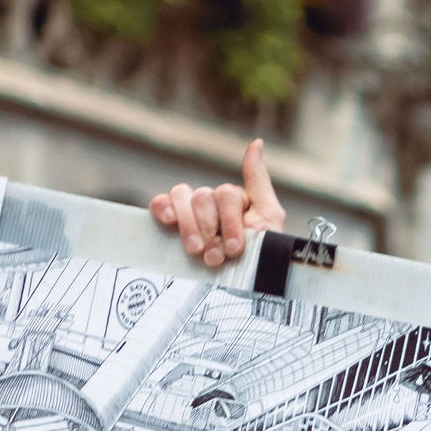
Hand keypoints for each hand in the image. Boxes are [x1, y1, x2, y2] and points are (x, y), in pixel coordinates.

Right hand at [149, 137, 283, 271]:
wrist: (244, 287)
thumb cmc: (259, 255)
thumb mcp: (269, 218)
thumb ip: (259, 181)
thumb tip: (256, 143)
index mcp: (235, 199)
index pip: (225, 195)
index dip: (230, 223)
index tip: (235, 249)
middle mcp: (212, 202)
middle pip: (203, 197)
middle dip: (210, 231)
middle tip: (216, 257)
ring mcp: (191, 212)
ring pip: (182, 197)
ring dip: (190, 227)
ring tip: (198, 252)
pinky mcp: (172, 223)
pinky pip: (160, 203)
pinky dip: (162, 208)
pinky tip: (168, 221)